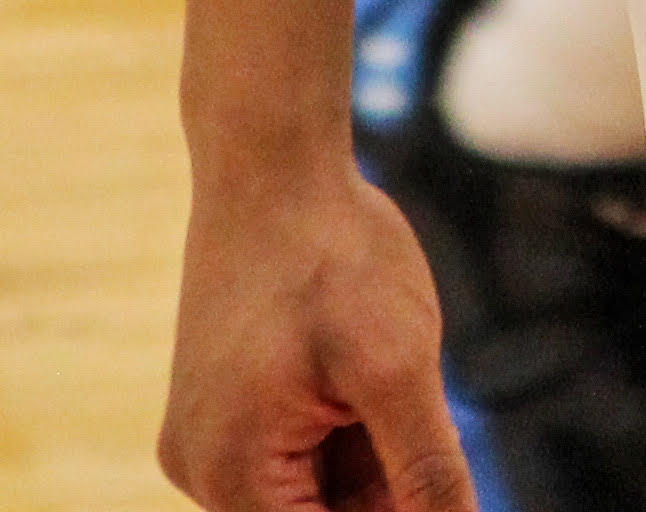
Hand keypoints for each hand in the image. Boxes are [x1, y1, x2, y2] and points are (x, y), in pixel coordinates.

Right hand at [159, 147, 472, 511]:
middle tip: (425, 411)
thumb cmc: (332, 255)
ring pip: (320, 491)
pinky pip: (302, 453)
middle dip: (391, 492)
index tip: (439, 490)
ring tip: (397, 381)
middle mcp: (206, 471)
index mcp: (232, 476)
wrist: (273, 167)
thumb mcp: (398, 367)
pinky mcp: (231, 409)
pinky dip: (356, 434)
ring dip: (379, 462)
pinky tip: (384, 378)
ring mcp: (214, 439)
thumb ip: (427, 470)